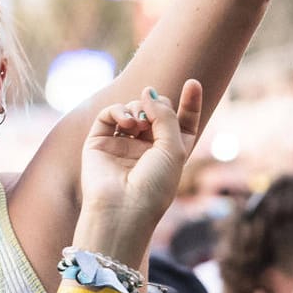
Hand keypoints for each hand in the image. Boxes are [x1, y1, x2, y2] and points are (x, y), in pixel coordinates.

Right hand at [73, 82, 202, 260]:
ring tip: (137, 122)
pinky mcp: (99, 143)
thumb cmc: (154, 186)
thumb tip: (148, 93)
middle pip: (156, 110)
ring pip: (133, 109)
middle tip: (154, 112)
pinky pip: (109, 115)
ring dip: (138, 108)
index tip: (193, 82)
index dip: (189, 102)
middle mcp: (146, 148)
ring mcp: (122, 144)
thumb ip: (166, 115)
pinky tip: (126, 122)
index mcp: (170, 152)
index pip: (182, 121)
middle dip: (158, 105)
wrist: (122, 209)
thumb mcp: (174, 148)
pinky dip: (118, 111)